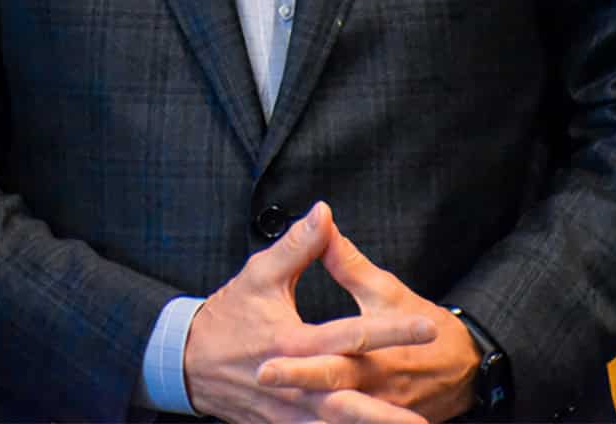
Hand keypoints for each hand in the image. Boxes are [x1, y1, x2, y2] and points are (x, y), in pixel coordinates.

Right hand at [184, 202, 435, 423]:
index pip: (350, 336)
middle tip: (424, 420)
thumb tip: (324, 212)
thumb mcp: (260, 274)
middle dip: (388, 413)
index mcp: (292, 341)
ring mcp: (289, 411)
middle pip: (350, 401)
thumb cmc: (228, 315)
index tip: (427, 327)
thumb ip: (297, 246)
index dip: (391, 331)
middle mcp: (294, 383)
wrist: (188, 362)